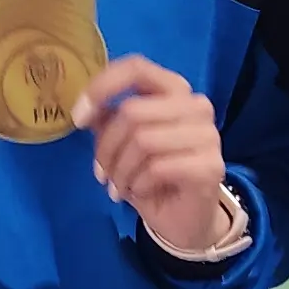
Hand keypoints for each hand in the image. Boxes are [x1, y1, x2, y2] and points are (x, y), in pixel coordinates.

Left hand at [74, 56, 230, 252]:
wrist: (184, 220)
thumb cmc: (152, 177)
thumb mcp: (122, 145)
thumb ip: (108, 120)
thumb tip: (87, 110)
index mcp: (174, 90)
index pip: (136, 68)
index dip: (102, 87)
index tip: (79, 117)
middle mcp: (196, 105)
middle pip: (132, 111)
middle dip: (107, 148)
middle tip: (101, 173)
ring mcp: (207, 135)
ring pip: (143, 141)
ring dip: (121, 171)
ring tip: (119, 186)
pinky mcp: (210, 166)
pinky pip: (157, 168)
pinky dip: (139, 184)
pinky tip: (141, 191)